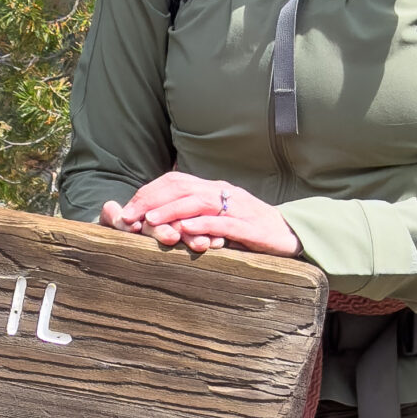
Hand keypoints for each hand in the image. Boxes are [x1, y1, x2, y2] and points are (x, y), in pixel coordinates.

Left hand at [99, 172, 301, 257]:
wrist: (289, 234)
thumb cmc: (249, 229)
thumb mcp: (218, 217)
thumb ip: (195, 215)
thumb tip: (161, 222)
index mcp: (212, 189)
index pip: (174, 182)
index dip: (148, 194)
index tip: (127, 209)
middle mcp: (222, 193)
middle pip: (181, 188)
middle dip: (152, 201)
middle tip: (128, 216)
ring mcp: (236, 208)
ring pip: (198, 203)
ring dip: (171, 211)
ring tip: (150, 222)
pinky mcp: (249, 226)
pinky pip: (223, 223)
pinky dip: (202, 225)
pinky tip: (185, 230)